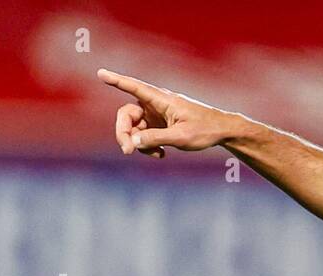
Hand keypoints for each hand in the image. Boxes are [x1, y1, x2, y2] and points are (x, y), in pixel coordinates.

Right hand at [98, 68, 233, 157]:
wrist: (221, 131)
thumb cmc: (205, 130)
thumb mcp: (181, 137)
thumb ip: (155, 139)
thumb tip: (132, 142)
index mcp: (161, 99)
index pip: (134, 87)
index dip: (116, 81)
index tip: (101, 73)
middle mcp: (155, 103)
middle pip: (127, 114)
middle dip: (124, 133)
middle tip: (127, 151)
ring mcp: (156, 114)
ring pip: (134, 128)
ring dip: (139, 143)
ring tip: (157, 155)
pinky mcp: (159, 124)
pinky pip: (144, 135)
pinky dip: (148, 145)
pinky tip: (161, 154)